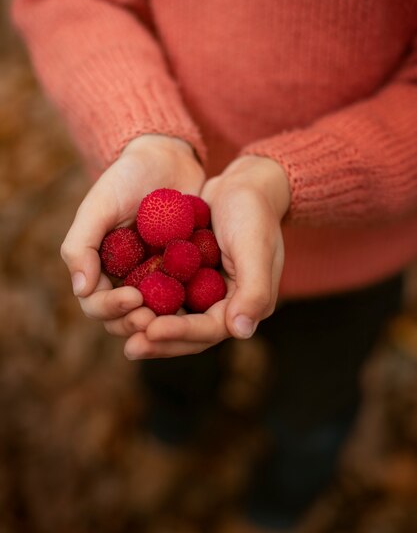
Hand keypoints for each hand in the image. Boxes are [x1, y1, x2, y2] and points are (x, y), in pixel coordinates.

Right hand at [60, 135, 204, 330]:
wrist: (168, 159)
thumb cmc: (126, 178)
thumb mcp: (99, 205)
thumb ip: (81, 245)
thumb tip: (81, 289)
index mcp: (100, 268)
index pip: (97, 303)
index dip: (111, 308)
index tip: (134, 298)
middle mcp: (126, 279)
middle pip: (125, 318)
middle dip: (135, 322)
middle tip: (152, 317)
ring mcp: (157, 279)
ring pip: (156, 316)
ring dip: (162, 322)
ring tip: (176, 319)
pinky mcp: (184, 274)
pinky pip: (186, 298)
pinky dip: (190, 306)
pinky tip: (202, 306)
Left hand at [124, 155, 289, 358]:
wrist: (244, 185)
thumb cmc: (254, 213)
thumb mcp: (256, 248)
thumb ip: (254, 290)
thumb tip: (240, 332)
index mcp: (248, 304)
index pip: (210, 330)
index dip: (180, 334)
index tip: (150, 330)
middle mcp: (228, 305)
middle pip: (190, 334)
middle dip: (160, 341)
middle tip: (130, 347)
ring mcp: (208, 292)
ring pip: (176, 319)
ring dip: (151, 327)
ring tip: (122, 330)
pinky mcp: (192, 278)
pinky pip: (169, 297)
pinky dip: (150, 302)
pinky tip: (124, 303)